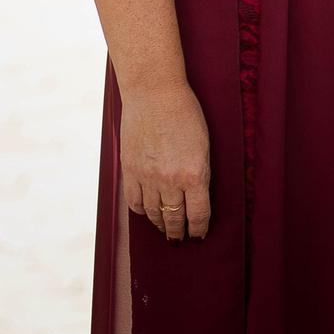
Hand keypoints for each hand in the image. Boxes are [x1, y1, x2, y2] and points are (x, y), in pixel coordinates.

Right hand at [119, 80, 211, 241]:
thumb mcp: (203, 143)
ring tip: (165, 229)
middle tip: (179, 239)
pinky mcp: (129, 170)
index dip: (199, 229)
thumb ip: (199, 171)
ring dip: (160, 224)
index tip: (199, 236)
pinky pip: (134, 201)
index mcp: (195, 173)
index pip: (199, 214)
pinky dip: (141, 211)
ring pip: (154, 213)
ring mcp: (147, 176)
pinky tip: (147, 213)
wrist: (153, 93)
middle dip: (178, 232)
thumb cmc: (186, 112)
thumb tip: (197, 195)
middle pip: (175, 218)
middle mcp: (170, 180)